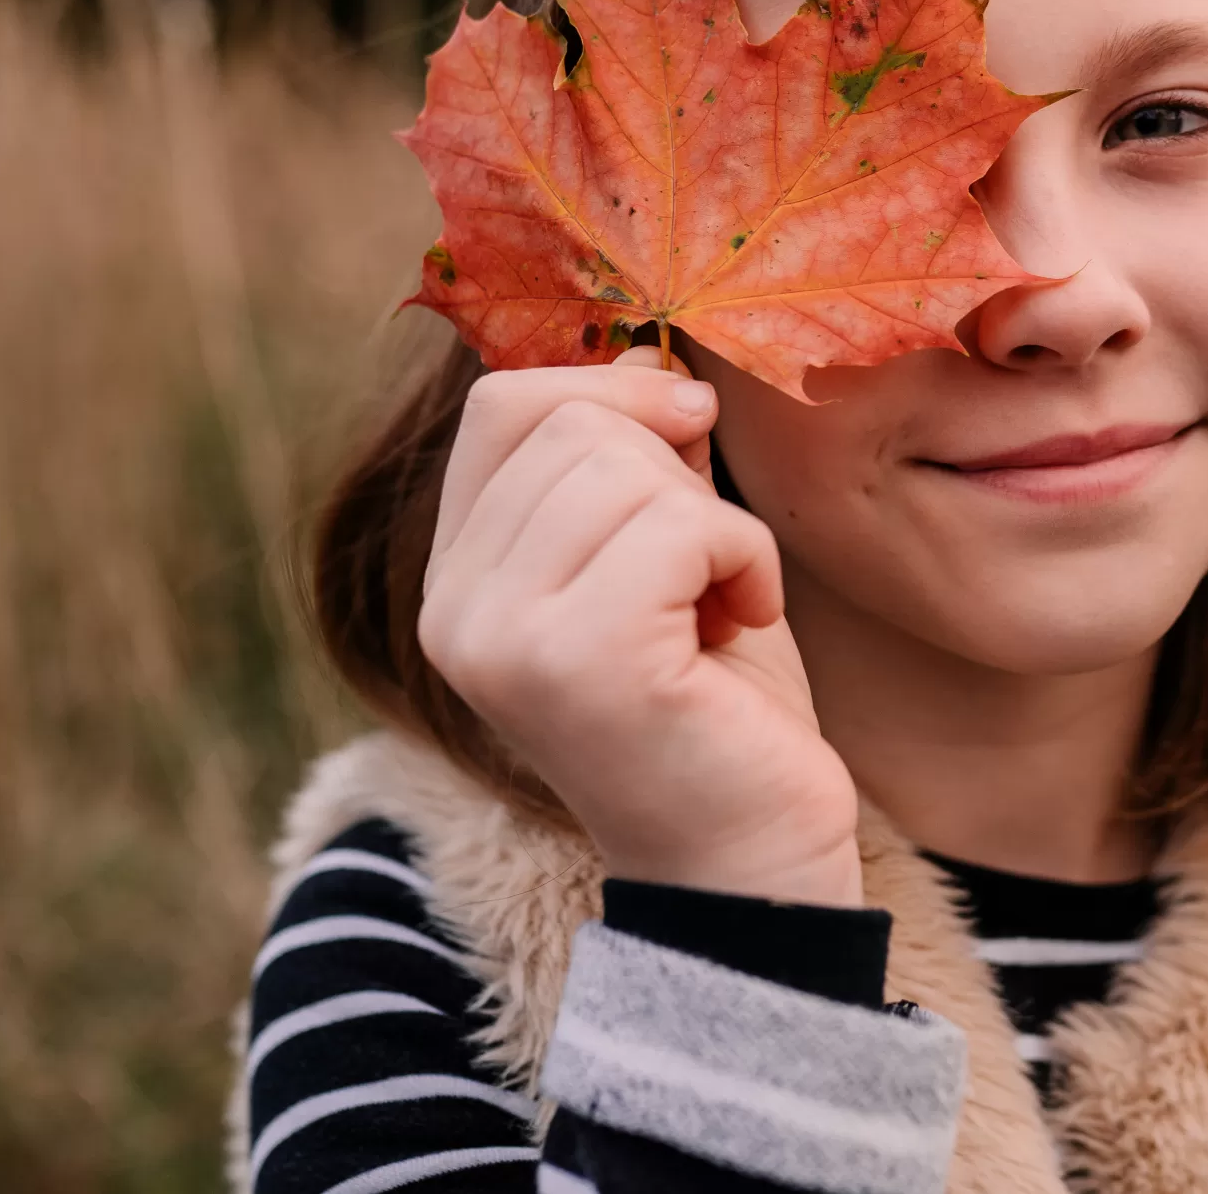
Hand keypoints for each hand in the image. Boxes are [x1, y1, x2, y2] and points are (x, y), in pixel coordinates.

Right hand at [419, 347, 862, 906]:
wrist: (751, 858)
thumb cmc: (719, 705)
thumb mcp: (663, 557)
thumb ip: (633, 464)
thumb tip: (651, 349)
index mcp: (457, 583)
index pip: (503, 407)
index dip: (610, 391)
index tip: (687, 436)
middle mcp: (456, 613)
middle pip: (571, 426)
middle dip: (676, 474)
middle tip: (707, 570)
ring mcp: (507, 640)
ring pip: (627, 469)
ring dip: (718, 526)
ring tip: (724, 606)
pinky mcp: (583, 663)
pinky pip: (685, 527)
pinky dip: (745, 559)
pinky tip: (741, 627)